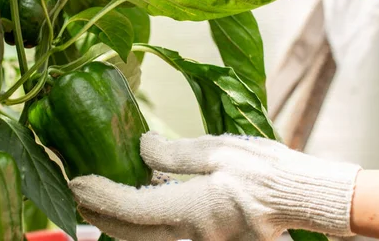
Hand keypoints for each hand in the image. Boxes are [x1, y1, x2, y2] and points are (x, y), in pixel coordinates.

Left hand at [69, 132, 360, 240]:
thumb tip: (141, 148)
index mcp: (192, 209)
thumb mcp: (219, 151)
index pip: (131, 208)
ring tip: (96, 198)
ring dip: (117, 222)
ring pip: (144, 238)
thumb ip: (175, 154)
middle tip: (77, 193)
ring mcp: (199, 240)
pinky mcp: (207, 237)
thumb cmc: (266, 171)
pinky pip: (163, 235)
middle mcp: (191, 233)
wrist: (301, 196)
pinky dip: (141, 223)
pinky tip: (135, 202)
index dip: (100, 196)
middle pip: (131, 233)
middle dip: (98, 215)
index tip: (78, 179)